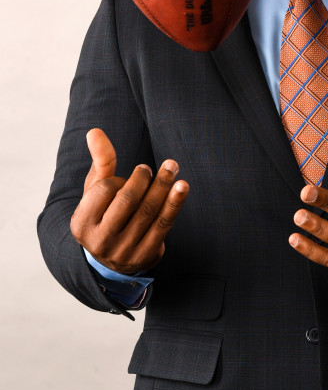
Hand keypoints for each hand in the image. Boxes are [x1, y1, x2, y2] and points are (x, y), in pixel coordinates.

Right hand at [70, 129, 188, 274]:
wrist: (115, 259)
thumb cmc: (105, 214)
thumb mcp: (96, 191)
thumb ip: (100, 162)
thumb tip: (95, 131)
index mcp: (82, 223)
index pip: (105, 189)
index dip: (119, 179)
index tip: (126, 180)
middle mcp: (100, 240)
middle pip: (128, 200)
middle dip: (143, 178)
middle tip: (150, 168)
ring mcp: (124, 250)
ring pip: (149, 211)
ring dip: (163, 185)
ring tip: (172, 166)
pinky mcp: (146, 255)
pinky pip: (164, 224)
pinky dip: (175, 202)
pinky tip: (182, 186)